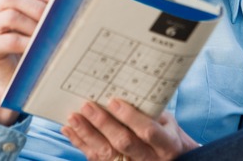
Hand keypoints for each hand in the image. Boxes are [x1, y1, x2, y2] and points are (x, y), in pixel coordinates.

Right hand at [0, 0, 53, 123]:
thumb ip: (44, 5)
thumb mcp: (36, 20)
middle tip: (58, 18)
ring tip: (51, 34)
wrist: (17, 76)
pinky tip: (39, 47)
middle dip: (38, 7)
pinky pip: (8, 40)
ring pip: (10, 16)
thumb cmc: (29, 44)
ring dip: (35, 25)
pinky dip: (28, 42)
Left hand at [61, 99, 199, 160]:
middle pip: (123, 143)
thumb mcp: (166, 121)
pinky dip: (80, 143)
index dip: (130, 117)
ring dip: (87, 134)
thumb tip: (122, 88)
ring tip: (73, 117)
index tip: (113, 101)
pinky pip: (96, 158)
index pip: (147, 131)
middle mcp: (149, 158)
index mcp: (166, 144)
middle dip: (103, 123)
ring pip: (106, 154)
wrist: (172, 160)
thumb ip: (149, 110)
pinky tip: (70, 130)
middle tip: (87, 106)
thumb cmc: (166, 133)